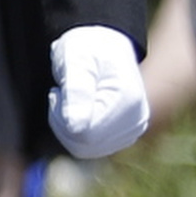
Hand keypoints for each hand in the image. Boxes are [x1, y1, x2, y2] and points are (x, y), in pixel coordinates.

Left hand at [49, 24, 149, 160]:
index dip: (61, 118)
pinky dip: (76, 133)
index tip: (58, 92)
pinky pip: (91, 148)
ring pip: (86, 149)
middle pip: (85, 145)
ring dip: (68, 128)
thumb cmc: (88, 49)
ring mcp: (132, 130)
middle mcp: (137, 119)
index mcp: (128, 101)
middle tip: (62, 95)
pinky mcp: (124, 135)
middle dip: (63, 123)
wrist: (104, 47)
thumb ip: (76, 92)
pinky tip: (77, 111)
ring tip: (70, 100)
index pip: (85, 134)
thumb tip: (75, 127)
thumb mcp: (76, 61)